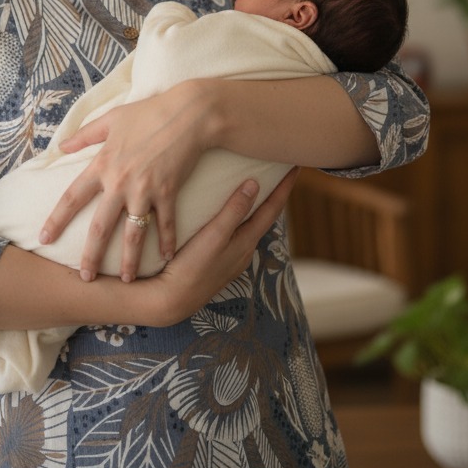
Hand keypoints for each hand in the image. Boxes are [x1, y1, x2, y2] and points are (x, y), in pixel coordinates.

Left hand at [39, 83, 207, 281]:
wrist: (188, 113)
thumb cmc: (149, 112)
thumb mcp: (112, 119)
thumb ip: (85, 135)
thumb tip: (61, 146)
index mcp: (102, 165)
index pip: (72, 198)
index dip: (56, 220)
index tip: (44, 238)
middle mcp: (120, 183)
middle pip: (100, 227)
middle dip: (90, 256)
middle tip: (84, 278)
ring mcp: (145, 190)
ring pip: (133, 234)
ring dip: (128, 260)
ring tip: (125, 281)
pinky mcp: (169, 192)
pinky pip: (167, 224)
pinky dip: (167, 242)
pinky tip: (166, 258)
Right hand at [142, 168, 299, 326]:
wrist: (170, 301)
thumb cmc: (191, 267)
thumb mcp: (214, 236)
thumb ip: (233, 211)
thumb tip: (254, 183)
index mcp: (247, 242)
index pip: (273, 209)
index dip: (285, 187)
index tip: (297, 166)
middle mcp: (244, 251)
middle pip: (265, 217)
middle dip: (275, 195)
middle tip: (280, 172)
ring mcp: (231, 259)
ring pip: (251, 227)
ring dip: (258, 207)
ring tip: (260, 189)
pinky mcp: (217, 263)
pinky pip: (237, 234)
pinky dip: (241, 219)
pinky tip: (231, 217)